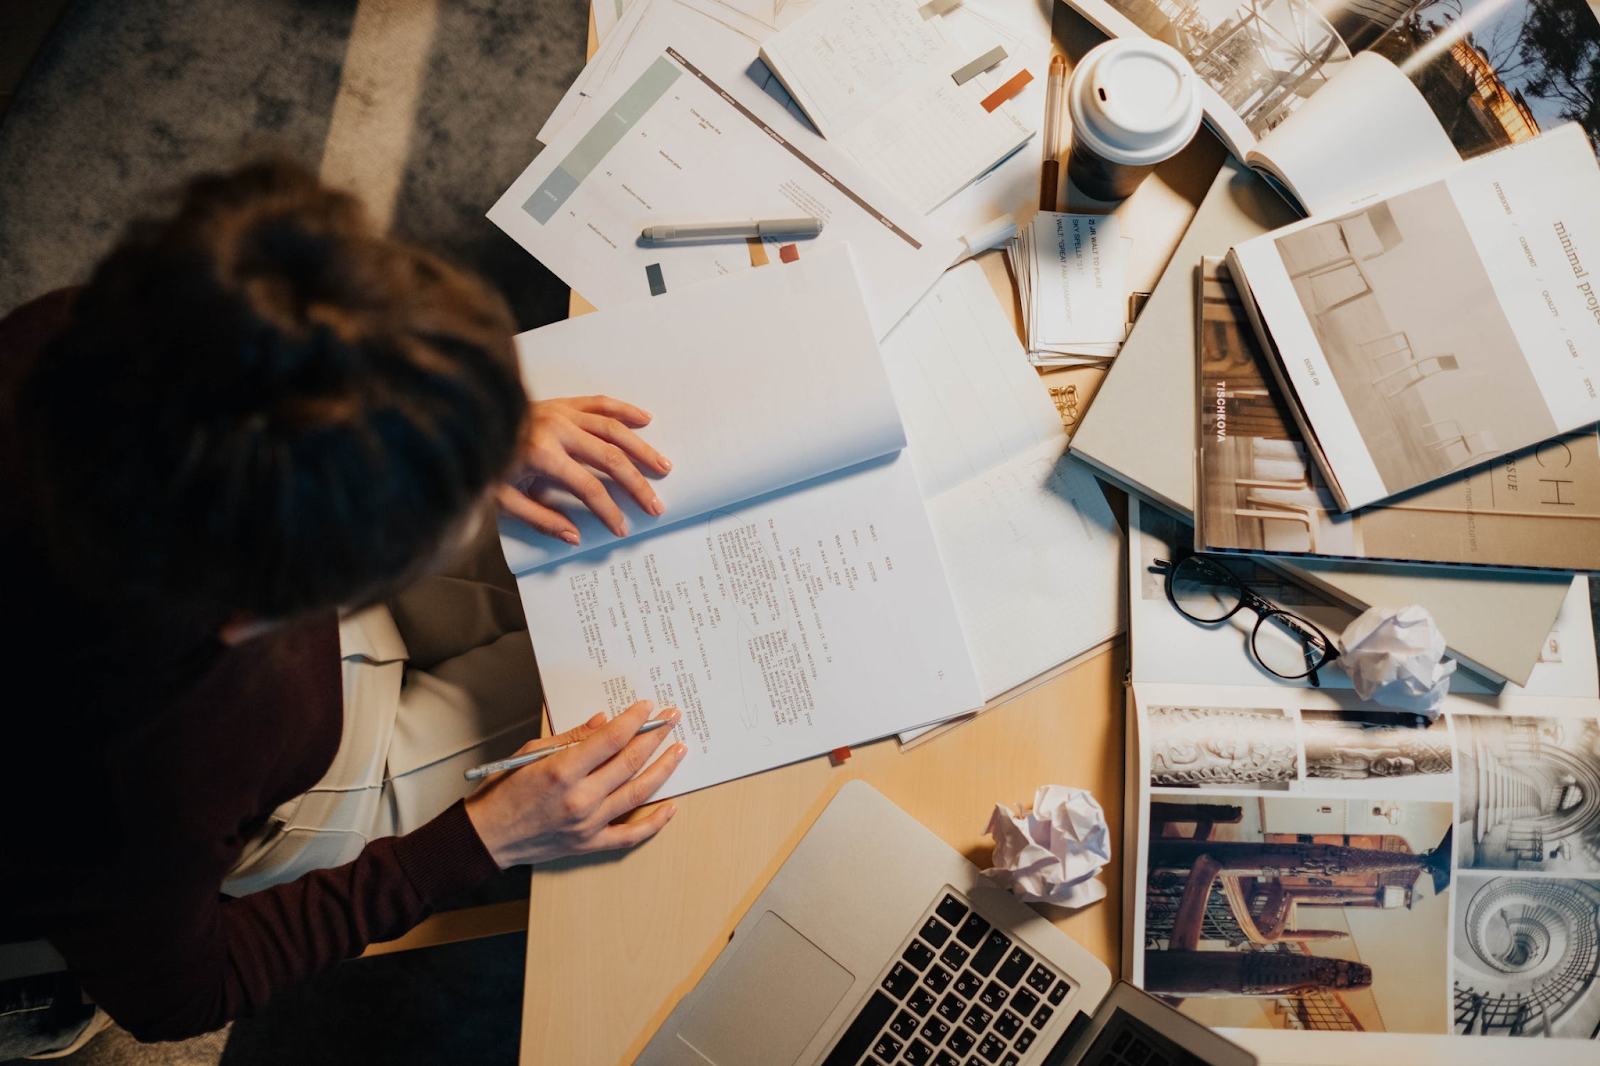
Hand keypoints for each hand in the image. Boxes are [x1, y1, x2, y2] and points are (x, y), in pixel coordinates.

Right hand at [464, 700, 686, 868]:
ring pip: (638, 793)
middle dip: (655, 737)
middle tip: (672, 719)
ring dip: (663, 769)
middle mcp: (580, 798)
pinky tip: (671, 806)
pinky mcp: (590, 844)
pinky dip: (654, 822)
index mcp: (563, 771)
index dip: (634, 720)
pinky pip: (631, 835)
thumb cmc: (503, 792)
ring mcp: (588, 824)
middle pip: (630, 762)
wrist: (487, 837)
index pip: (611, 739)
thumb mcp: (531, 753)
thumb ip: (571, 738)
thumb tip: (604, 722)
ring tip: (679, 751)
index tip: (648, 707)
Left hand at [497, 396, 671, 543]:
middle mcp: (557, 430)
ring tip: (663, 465)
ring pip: (613, 429)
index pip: (587, 487)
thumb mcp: (503, 499)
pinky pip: (601, 403)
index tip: (622, 528)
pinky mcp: (564, 403)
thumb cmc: (486, 462)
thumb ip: (540, 518)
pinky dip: (625, 410)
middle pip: (609, 458)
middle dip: (636, 484)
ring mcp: (563, 413)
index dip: (608, 510)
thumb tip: (574, 536)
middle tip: (654, 504)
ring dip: (641, 449)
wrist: (470, 421)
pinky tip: (645, 419)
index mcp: (541, 455)